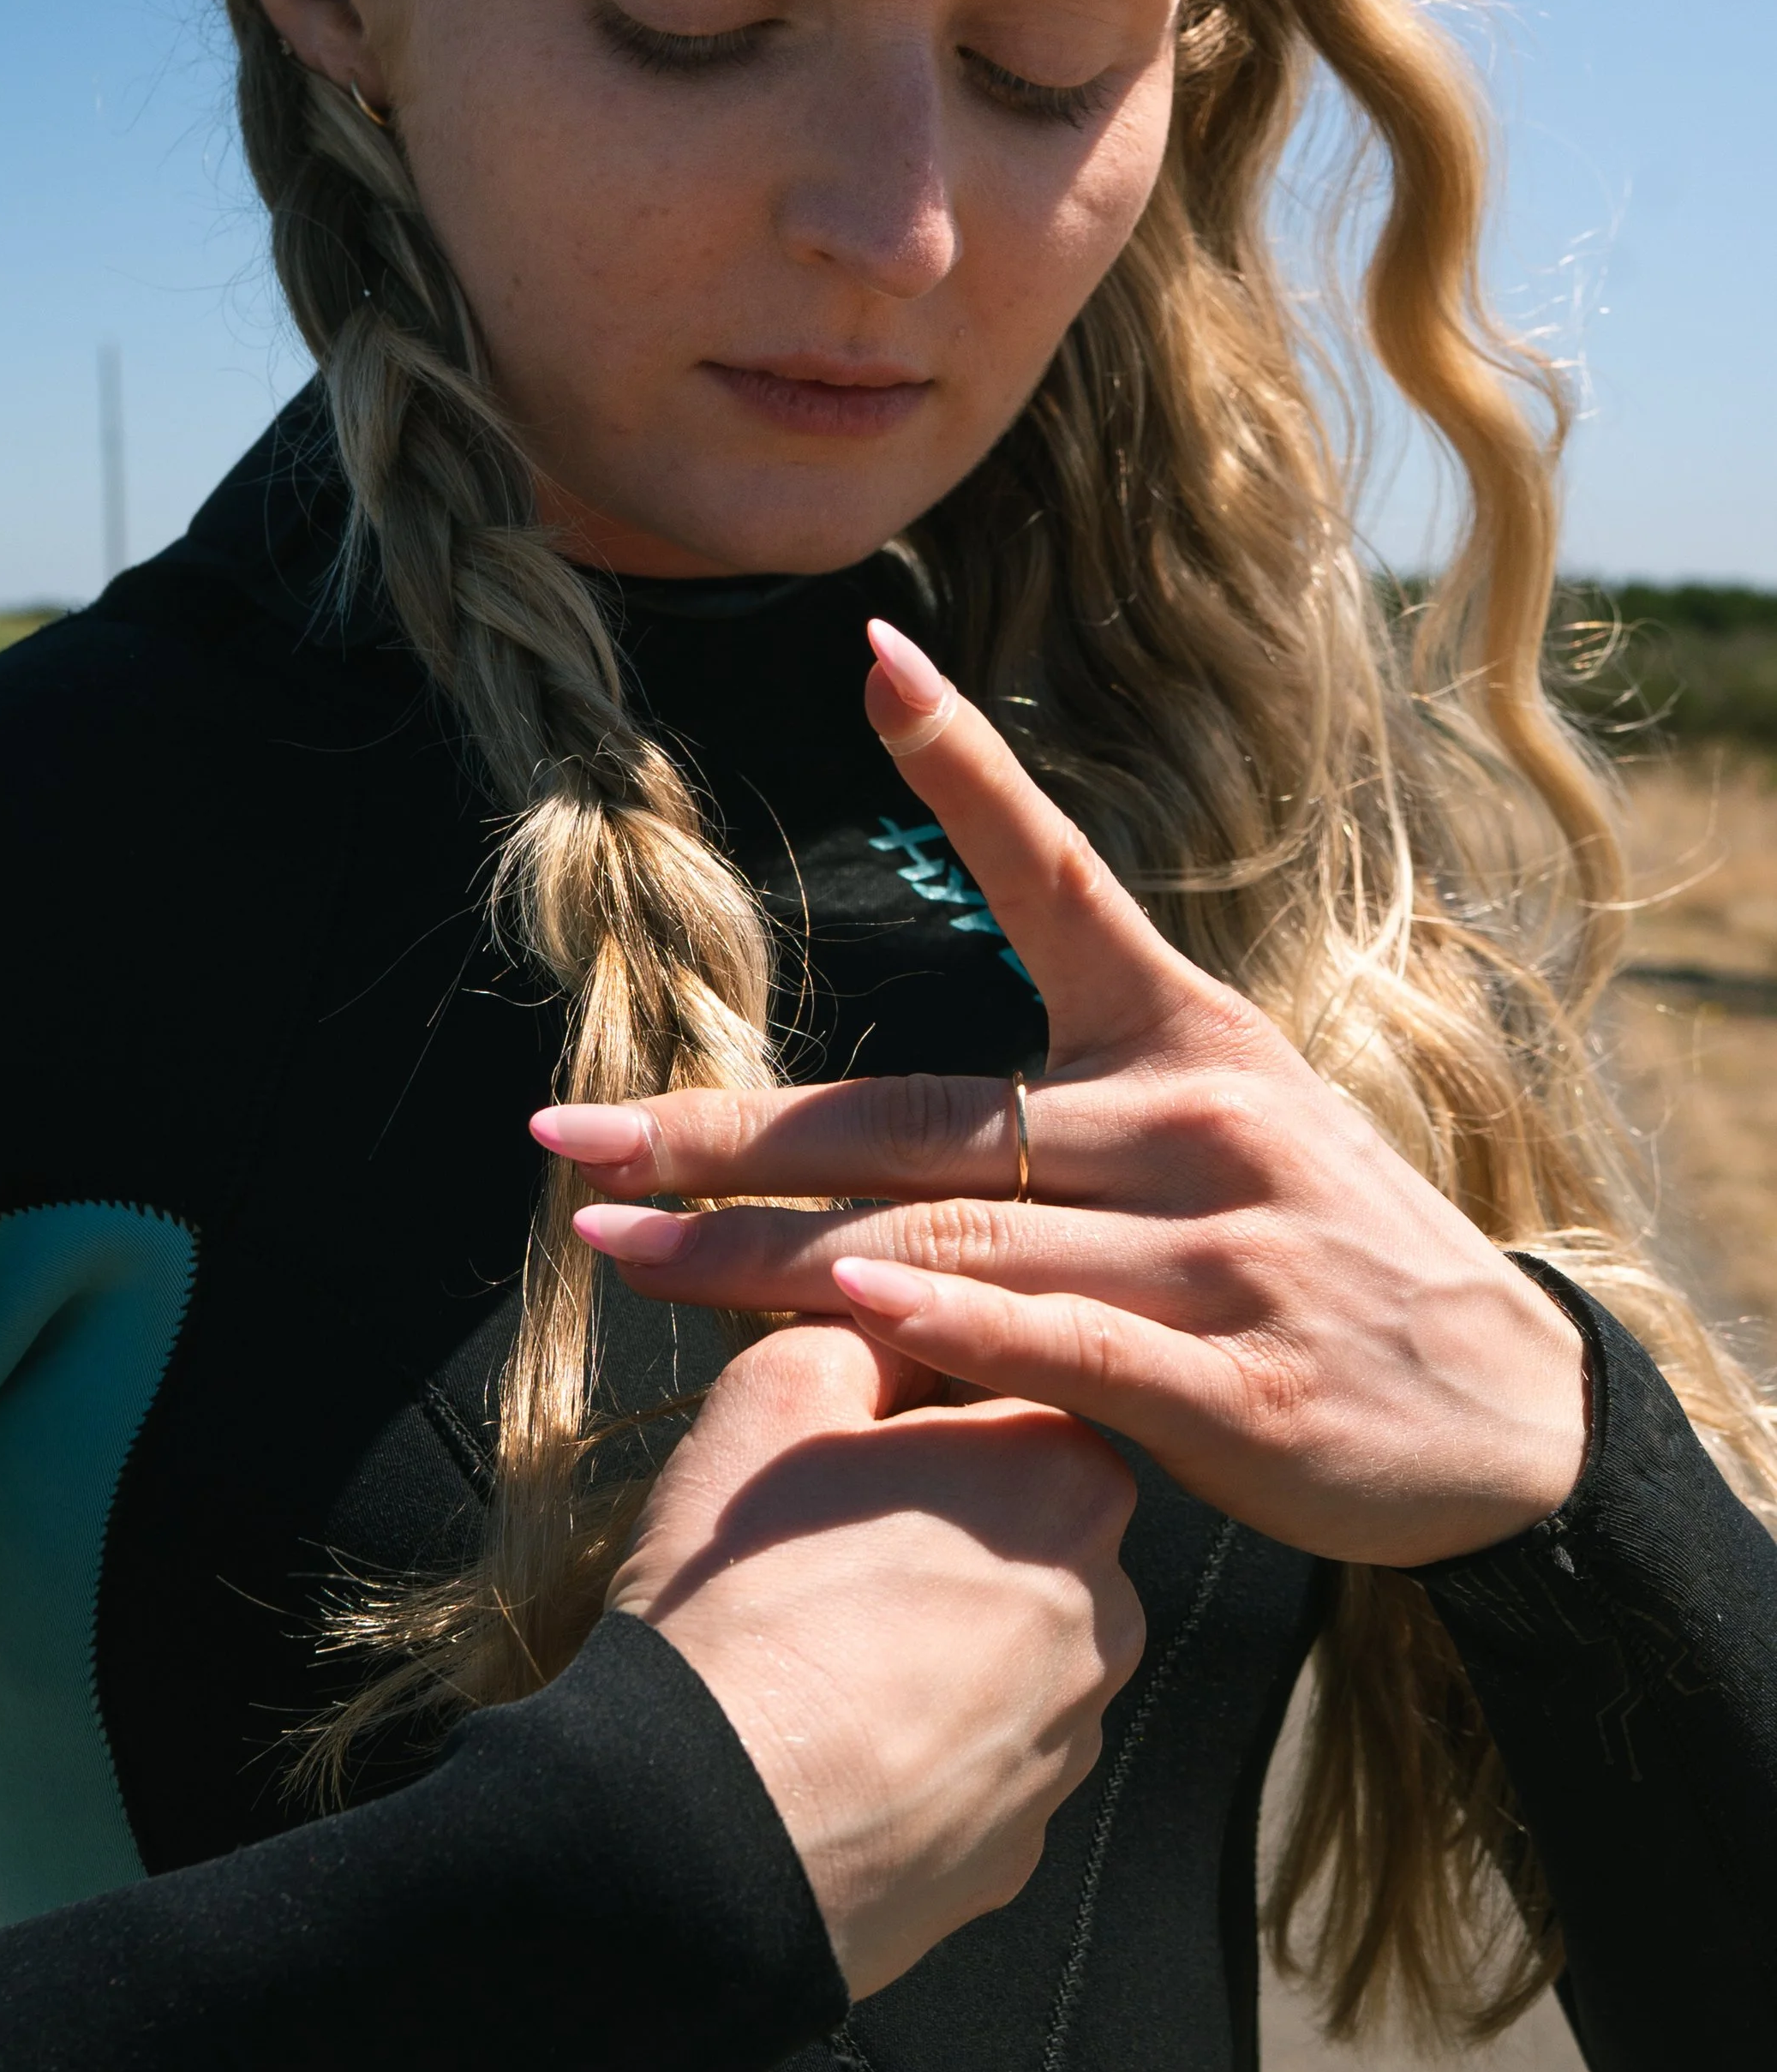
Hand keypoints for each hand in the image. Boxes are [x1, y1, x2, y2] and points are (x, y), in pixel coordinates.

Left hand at [544, 622, 1589, 1570]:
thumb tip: (864, 1147)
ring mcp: (1219, 1248)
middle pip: (917, 1118)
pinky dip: (947, 1324)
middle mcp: (1197, 1116)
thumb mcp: (1223, 1135)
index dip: (969, 765)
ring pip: (952, 1232)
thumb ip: (1064, 1122)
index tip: (872, 655)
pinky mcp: (1236, 1381)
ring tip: (617, 1239)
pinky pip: (1059, 1338)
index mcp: (1184, 1033)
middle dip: (725, 1131)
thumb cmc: (1322, 1258)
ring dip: (769, 1249)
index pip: (1059, 875)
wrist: (1505, 1416)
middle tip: (566, 1130)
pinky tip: (841, 1311)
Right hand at [609, 1321, 1142, 1999]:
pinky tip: (830, 1738)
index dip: (906, 1418)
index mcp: (1067, 1474)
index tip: (833, 1448)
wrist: (708, 1827)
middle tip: (813, 1550)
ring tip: (811, 1650)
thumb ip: (868, 1326)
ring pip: (999, 1646)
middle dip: (927, 1527)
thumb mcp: (777, 1389)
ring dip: (926, 1637)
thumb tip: (900, 1314)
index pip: (1004, 1400)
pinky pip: (971, 1757)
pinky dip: (915, 1742)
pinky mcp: (1024, 1841)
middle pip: (1012, 1526)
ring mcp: (1073, 1737)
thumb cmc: (746, 1589)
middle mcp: (1110, 1603)